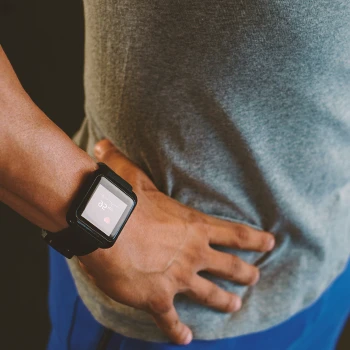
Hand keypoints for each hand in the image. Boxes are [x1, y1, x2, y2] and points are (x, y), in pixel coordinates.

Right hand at [78, 139, 274, 344]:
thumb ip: (121, 160)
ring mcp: (178, 278)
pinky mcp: (158, 298)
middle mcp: (193, 254)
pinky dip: (178, 331)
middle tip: (255, 277)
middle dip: (246, 273)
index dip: (254, 239)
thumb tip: (103, 143)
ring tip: (234, 306)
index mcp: (193, 226)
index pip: (234, 233)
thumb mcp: (128, 176)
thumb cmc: (122, 201)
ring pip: (211, 294)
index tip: (270, 243)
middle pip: (230, 266)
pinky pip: (171, 320)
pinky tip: (185, 338)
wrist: (105, 229)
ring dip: (224, 301)